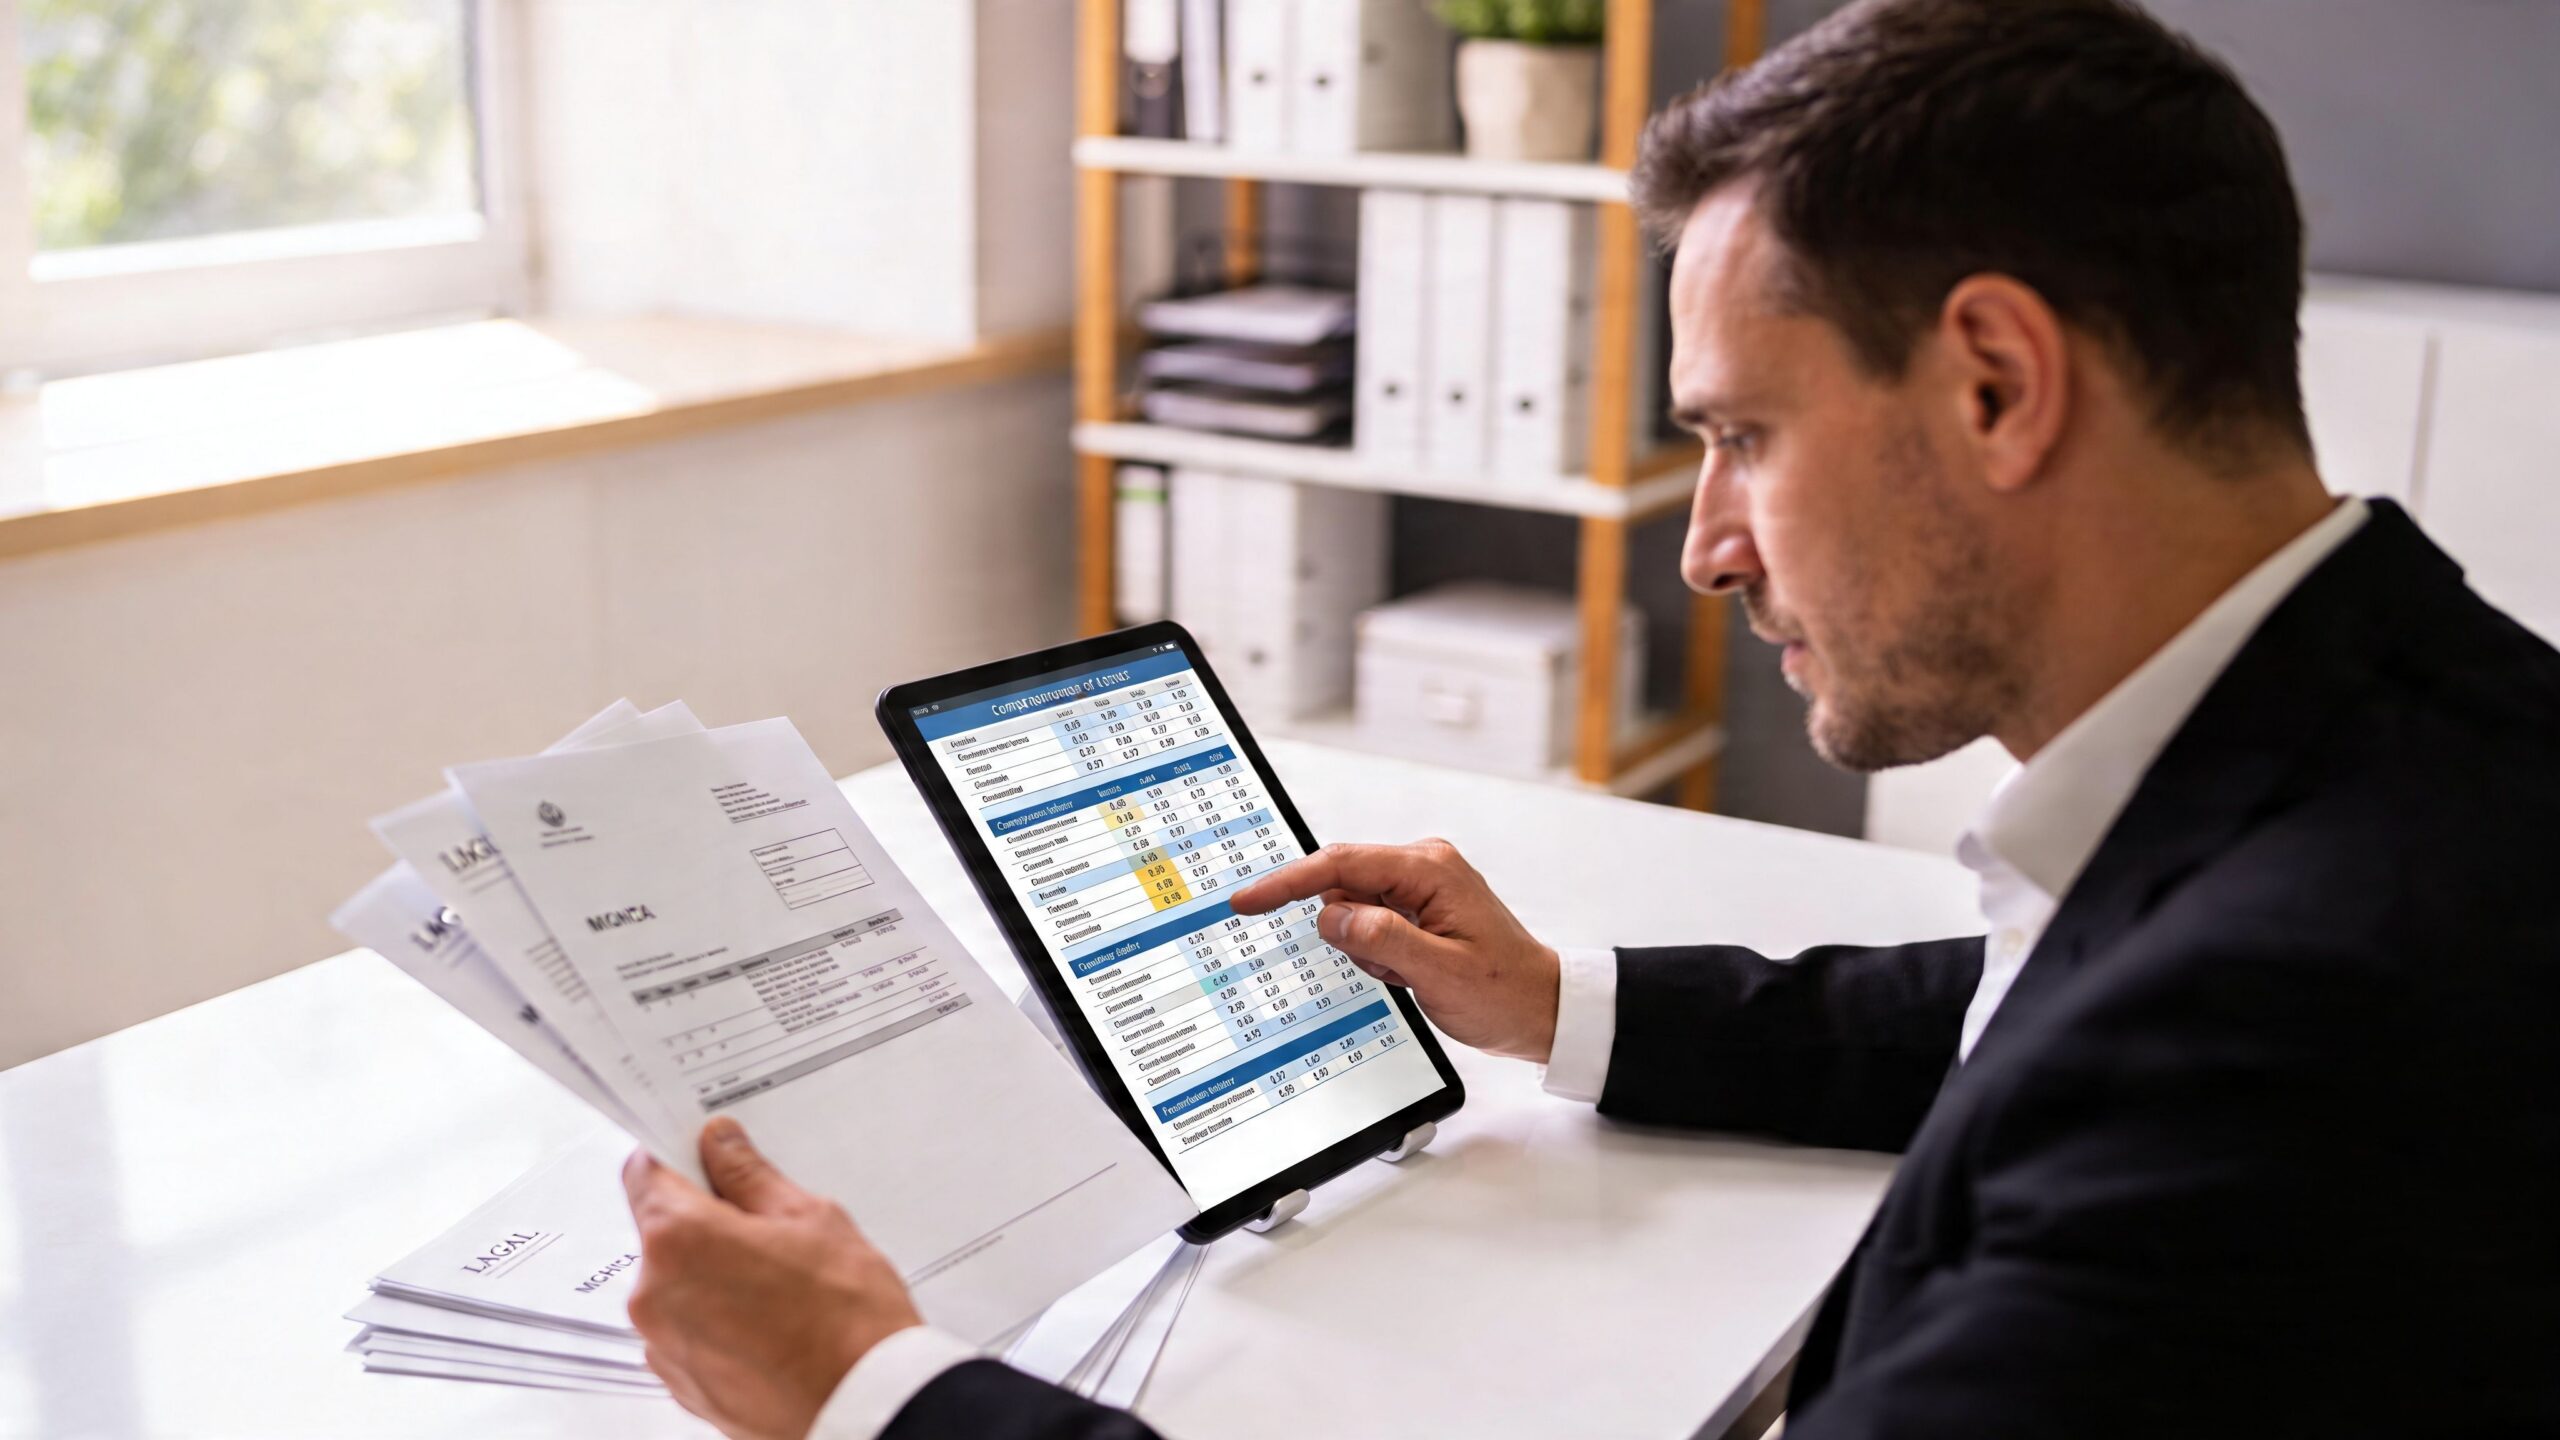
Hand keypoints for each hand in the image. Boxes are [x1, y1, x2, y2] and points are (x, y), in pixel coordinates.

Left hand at [621, 1117, 923, 1439]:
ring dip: (711, 1276)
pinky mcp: (680, 1384)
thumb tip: (721, 1145)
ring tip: (778, 1288)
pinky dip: (716, 1322)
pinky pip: (687, 1332)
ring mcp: (664, 1346)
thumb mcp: (810, 1219)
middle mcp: (654, 1295)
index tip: (703, 1156)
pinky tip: (769, 1325)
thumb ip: (750, 1176)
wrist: (866, 1403)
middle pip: (662, 1233)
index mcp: (679, 1239)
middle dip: (706, 1223)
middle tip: (767, 1230)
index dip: (676, 1157)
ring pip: (676, 1285)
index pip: (646, 1172)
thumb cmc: (847, 1319)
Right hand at [1230, 839, 1561, 1061]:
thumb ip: (1383, 939)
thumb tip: (1332, 915)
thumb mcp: (1442, 974)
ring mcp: (1420, 886)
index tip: (1246, 900)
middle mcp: (1423, 866)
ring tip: (1409, 976)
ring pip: (1353, 911)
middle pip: (1343, 887)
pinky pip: (1370, 926)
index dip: (1287, 883)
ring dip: (1368, 951)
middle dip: (1350, 936)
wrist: (1543, 1010)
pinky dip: (1378, 955)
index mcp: (1430, 869)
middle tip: (1392, 972)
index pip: (1340, 864)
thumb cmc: (1505, 993)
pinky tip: (1409, 974)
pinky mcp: (1417, 908)